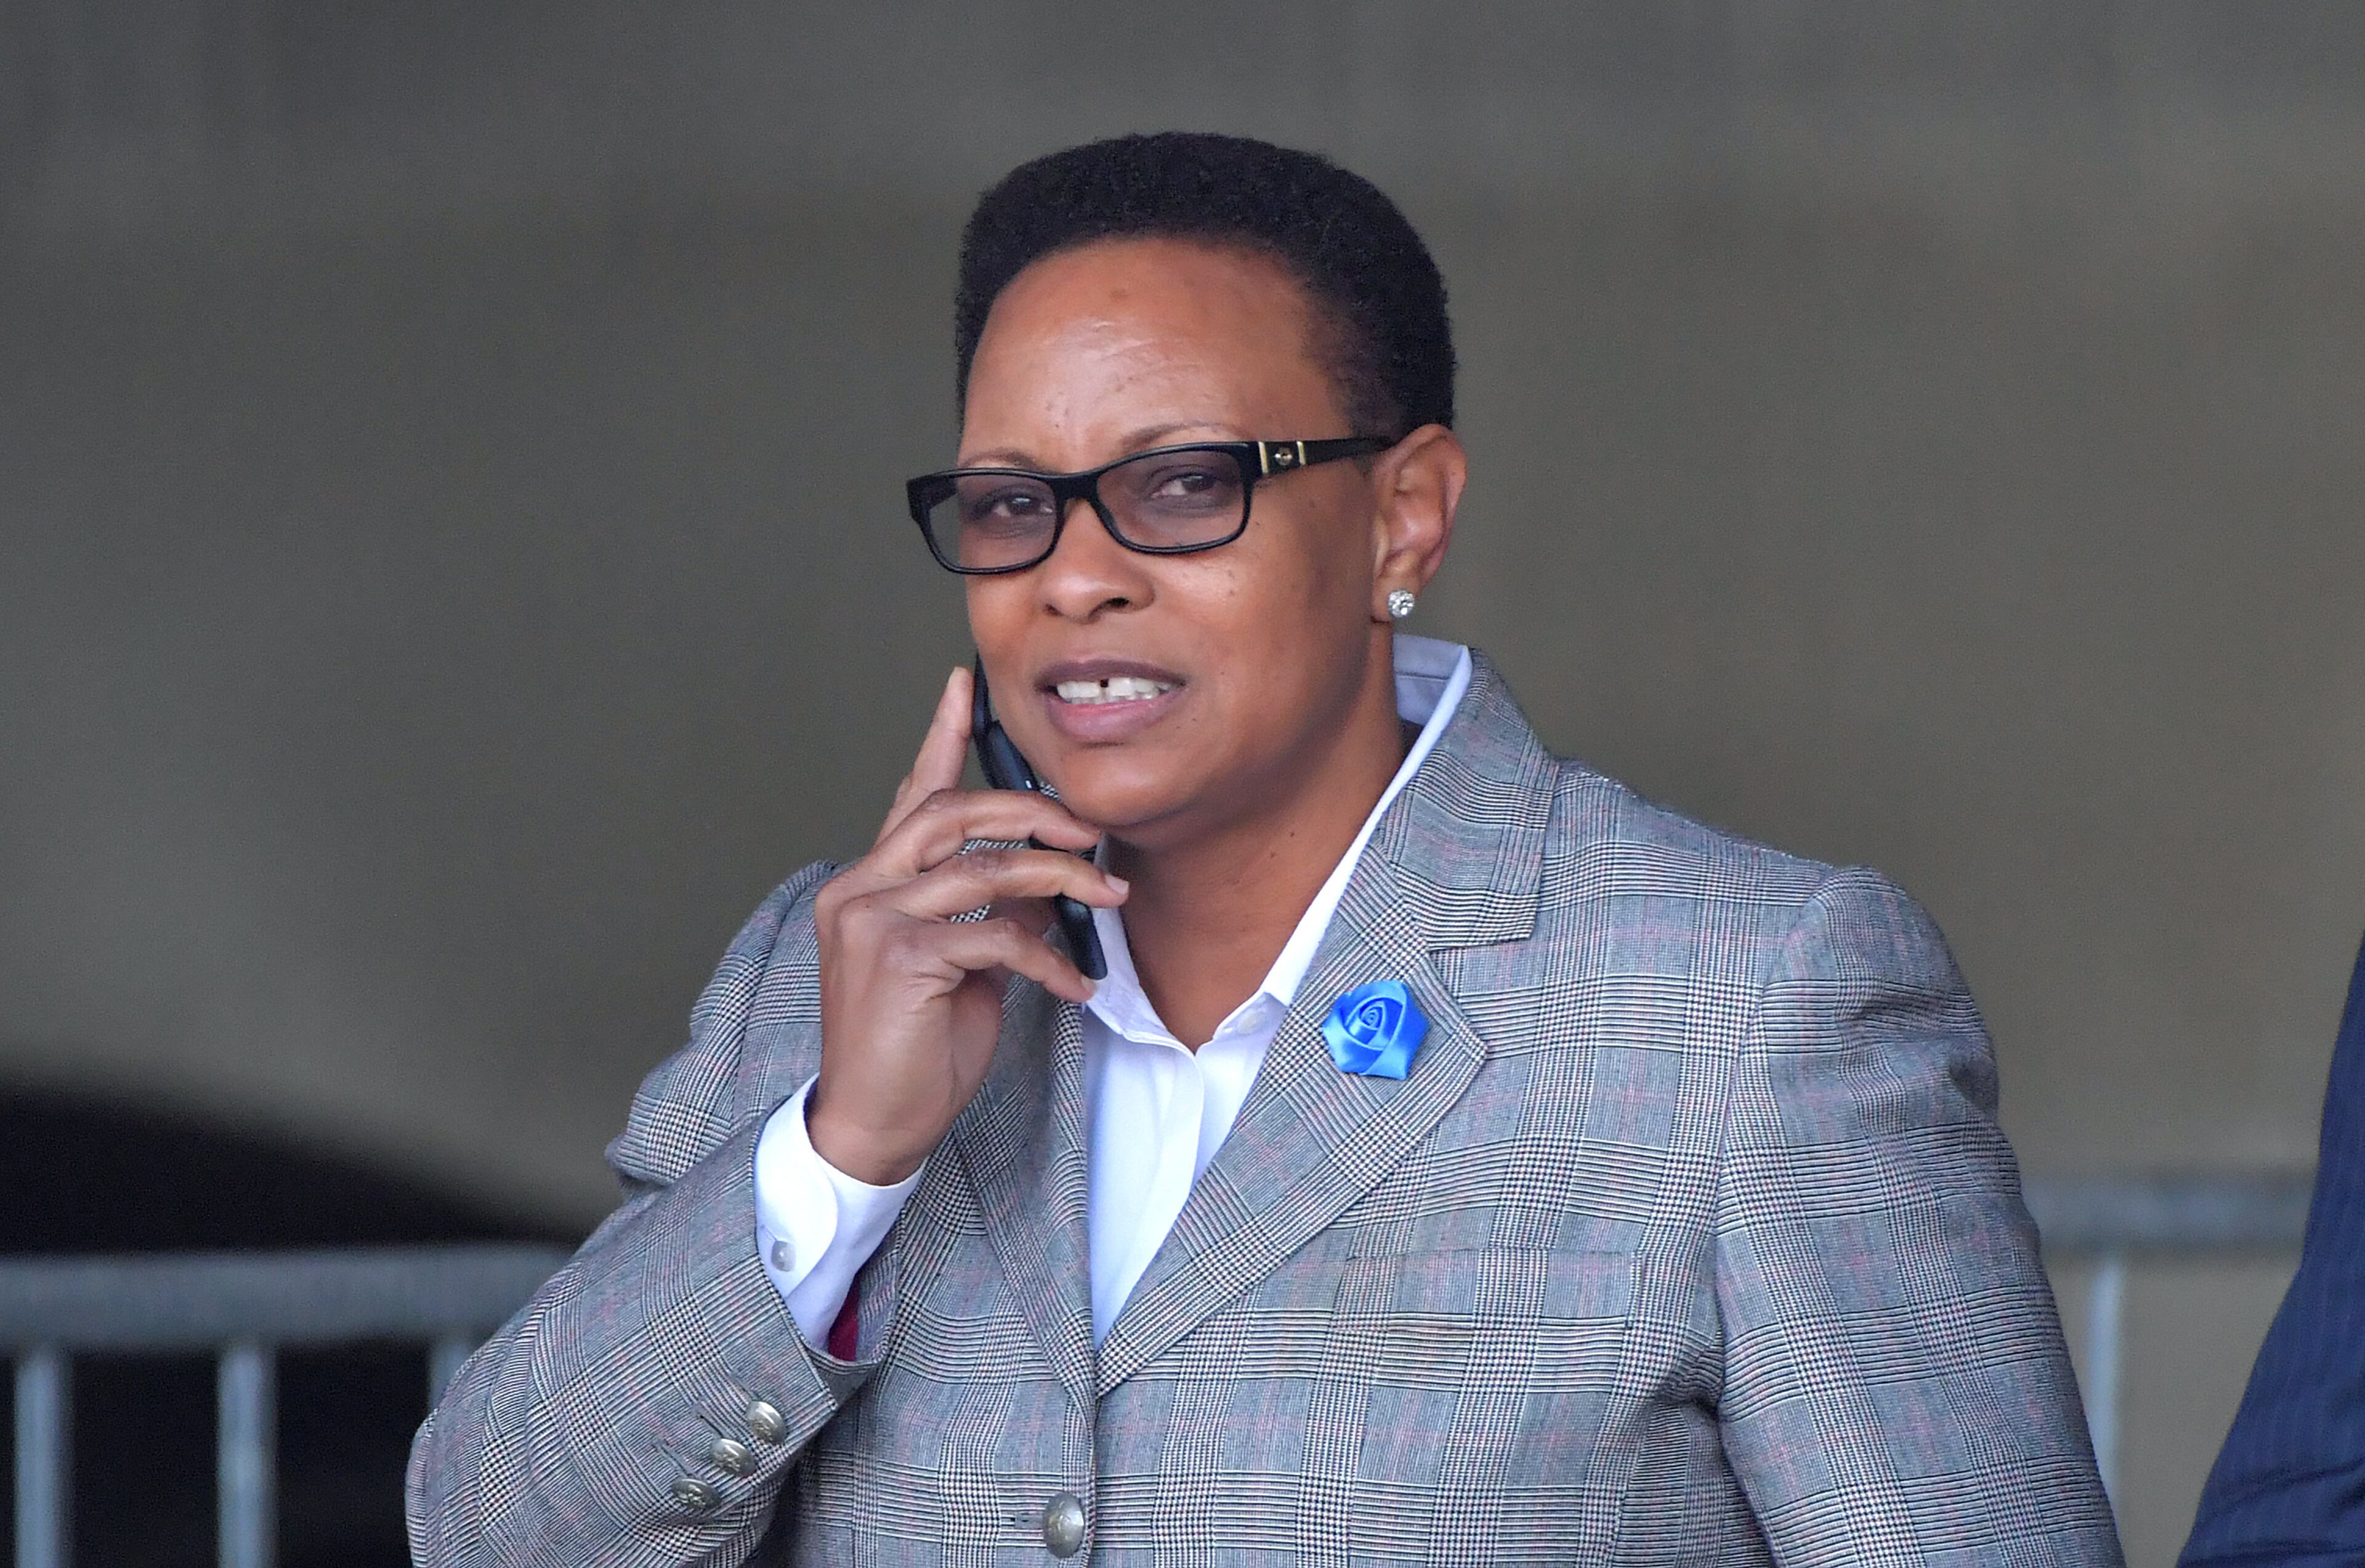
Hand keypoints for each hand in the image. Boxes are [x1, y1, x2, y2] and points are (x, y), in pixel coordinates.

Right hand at [807, 667, 1125, 1184]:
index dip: (938, 735)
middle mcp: (860, 887)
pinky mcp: (900, 958)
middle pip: (954, 811)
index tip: (963, 683)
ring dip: (1063, 878)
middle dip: (1035, 811)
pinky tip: (1075, 984)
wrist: (873, 1124)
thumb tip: (1046, 883)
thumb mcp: (961, 967)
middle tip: (1093, 829)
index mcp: (870, 882)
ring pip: (986, 866)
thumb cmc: (915, 1049)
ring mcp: (874, 918)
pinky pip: (997, 933)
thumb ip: (988, 913)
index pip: (909, 794)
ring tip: (1110, 894)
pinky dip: (1048, 955)